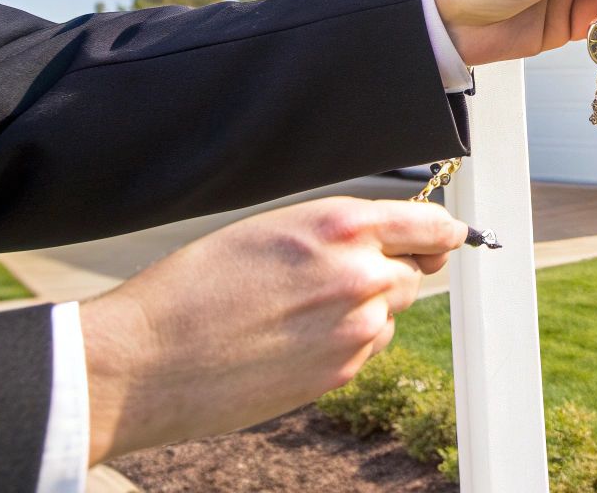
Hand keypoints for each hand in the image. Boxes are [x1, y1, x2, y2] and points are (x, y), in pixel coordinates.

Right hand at [80, 197, 465, 465]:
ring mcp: (355, 328)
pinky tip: (289, 342)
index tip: (451, 234)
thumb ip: (339, 233)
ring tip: (294, 313)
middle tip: (332, 280)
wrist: (145, 360)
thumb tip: (390, 244)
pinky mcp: (342, 372)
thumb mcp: (270, 231)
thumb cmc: (194, 288)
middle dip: (387, 272)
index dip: (443, 230)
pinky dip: (343, 344)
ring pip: (388, 312)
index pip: (429, 224)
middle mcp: (360, 275)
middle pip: (412, 271)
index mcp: (340, 228)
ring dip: (363, 311)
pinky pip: (365, 349)